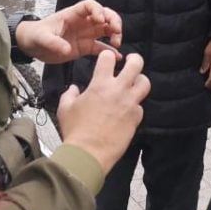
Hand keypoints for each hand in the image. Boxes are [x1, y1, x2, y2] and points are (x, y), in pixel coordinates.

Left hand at [15, 0, 122, 63]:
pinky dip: (110, 51)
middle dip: (113, 20)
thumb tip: (67, 49)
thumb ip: (53, 43)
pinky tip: (118, 57)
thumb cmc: (35, 36)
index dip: (98, 10)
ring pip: (106, 29)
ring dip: (115, 34)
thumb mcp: (42, 39)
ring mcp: (85, 34)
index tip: (100, 20)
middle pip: (104, 15)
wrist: (32, 47)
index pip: (90, 5)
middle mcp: (82, 22)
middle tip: (116, 31)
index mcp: (72, 15)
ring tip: (117, 44)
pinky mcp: (85, 47)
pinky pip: (101, 47)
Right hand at [58, 51, 150, 172]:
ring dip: (140, 81)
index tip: (107, 58)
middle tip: (131, 61)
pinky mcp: (135, 119)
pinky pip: (140, 107)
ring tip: (134, 83)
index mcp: (100, 84)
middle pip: (136, 64)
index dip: (108, 55)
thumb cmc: (76, 132)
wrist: (88, 154)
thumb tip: (73, 89)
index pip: (108, 57)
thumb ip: (70, 94)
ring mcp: (130, 105)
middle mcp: (118, 91)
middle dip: (134, 59)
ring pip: (145, 83)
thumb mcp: (65, 108)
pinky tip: (127, 110)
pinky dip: (135, 106)